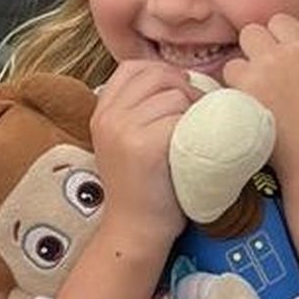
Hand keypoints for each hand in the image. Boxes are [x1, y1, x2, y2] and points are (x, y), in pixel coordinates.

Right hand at [90, 60, 197, 240]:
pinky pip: (181, 118)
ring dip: (194, 110)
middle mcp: (108, 117)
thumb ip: (140, 109)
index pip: (134, 67)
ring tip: (194, 135)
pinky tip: (193, 149)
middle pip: (158, 75)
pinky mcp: (144, 146)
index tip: (179, 93)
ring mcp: (122, 130)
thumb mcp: (128, 139)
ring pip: (175, 95)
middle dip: (185, 88)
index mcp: (102, 111)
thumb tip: (183, 78)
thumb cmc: (145, 185)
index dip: (163, 73)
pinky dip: (196, 129)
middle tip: (194, 115)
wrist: (136, 230)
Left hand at [223, 16, 298, 190]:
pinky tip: (246, 108)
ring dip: (240, 73)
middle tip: (263, 69)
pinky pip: (226, 87)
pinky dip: (232, 94)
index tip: (281, 50)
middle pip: (251, 33)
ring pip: (234, 61)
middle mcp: (277, 56)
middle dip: (254, 48)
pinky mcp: (241, 99)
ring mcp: (257, 77)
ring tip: (253, 93)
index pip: (279, 20)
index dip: (278, 34)